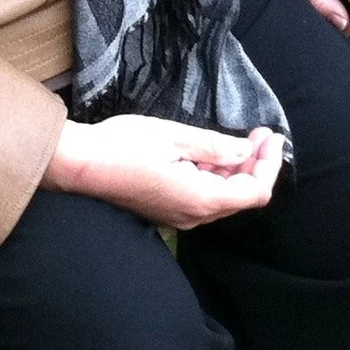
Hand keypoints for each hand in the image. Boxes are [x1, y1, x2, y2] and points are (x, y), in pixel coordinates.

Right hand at [42, 113, 284, 228]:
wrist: (78, 165)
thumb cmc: (122, 146)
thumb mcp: (174, 136)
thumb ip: (216, 146)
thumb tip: (246, 150)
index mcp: (200, 198)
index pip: (255, 191)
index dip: (270, 164)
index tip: (271, 136)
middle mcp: (194, 215)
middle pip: (241, 197)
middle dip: (256, 164)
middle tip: (259, 133)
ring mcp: (179, 216)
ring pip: (223, 198)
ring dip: (236, 170)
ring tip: (239, 139)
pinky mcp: (166, 210)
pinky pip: (203, 197)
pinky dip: (215, 176)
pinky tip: (210, 154)